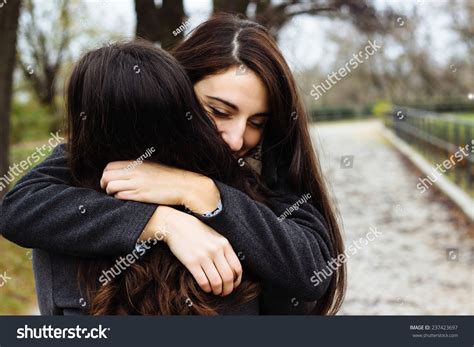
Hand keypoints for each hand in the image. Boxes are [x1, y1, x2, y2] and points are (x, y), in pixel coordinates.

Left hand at [100, 161, 220, 212]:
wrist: (184, 185)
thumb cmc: (169, 177)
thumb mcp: (152, 167)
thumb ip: (138, 168)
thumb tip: (125, 172)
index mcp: (137, 163)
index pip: (110, 166)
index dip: (106, 175)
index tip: (108, 181)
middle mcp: (135, 172)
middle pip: (107, 176)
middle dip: (104, 184)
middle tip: (108, 190)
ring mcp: (137, 183)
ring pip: (111, 187)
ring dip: (110, 193)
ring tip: (116, 196)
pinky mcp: (141, 195)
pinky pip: (121, 196)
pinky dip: (119, 198)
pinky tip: (125, 200)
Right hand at [142, 206, 242, 295]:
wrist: (176, 225)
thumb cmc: (196, 231)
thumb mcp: (215, 236)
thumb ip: (224, 250)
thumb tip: (232, 270)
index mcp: (224, 244)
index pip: (237, 267)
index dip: (237, 280)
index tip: (233, 285)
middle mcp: (216, 250)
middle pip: (228, 277)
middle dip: (228, 289)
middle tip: (224, 293)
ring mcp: (203, 256)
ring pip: (216, 282)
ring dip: (217, 291)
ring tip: (215, 291)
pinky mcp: (191, 262)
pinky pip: (203, 281)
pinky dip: (206, 288)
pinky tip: (206, 288)